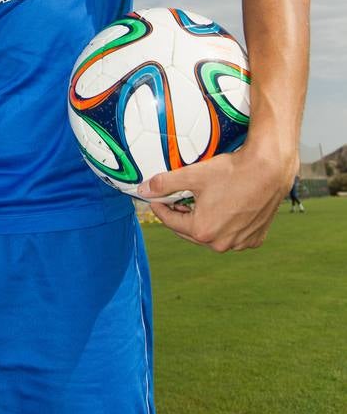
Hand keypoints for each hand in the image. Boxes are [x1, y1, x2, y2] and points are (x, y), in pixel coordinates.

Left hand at [136, 148, 296, 251]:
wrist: (270, 169)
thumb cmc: (231, 171)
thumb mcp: (192, 174)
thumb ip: (164, 183)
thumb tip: (142, 190)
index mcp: (202, 231)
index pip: (171, 222)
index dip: (161, 207)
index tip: (157, 198)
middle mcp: (221, 244)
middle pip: (191, 232)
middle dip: (180, 216)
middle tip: (175, 200)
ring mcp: (241, 243)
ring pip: (212, 235)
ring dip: (202, 223)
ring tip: (198, 204)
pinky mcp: (256, 238)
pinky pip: (233, 235)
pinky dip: (224, 226)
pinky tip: (222, 210)